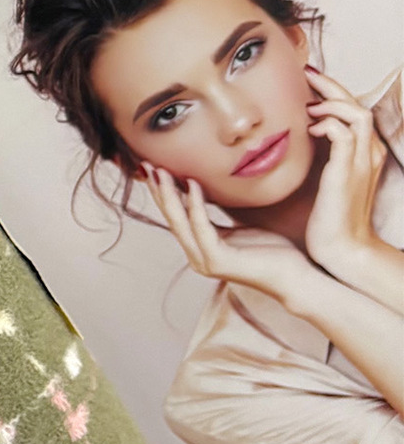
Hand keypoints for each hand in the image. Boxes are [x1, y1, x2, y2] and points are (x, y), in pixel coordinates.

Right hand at [144, 163, 322, 309]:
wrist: (297, 278)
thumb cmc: (274, 253)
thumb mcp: (241, 230)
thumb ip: (220, 220)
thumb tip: (212, 198)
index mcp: (201, 249)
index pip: (176, 218)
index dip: (163, 194)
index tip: (153, 170)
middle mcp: (197, 256)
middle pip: (171, 218)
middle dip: (158, 191)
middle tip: (146, 165)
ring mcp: (205, 260)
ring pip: (180, 222)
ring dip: (169, 194)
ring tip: (161, 171)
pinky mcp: (217, 261)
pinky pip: (201, 227)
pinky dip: (195, 205)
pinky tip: (193, 184)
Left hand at [303, 66, 387, 276]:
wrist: (343, 248)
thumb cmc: (329, 217)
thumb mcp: (324, 179)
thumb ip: (318, 157)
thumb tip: (293, 136)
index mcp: (363, 153)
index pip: (353, 110)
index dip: (332, 92)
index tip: (307, 81)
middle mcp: (367, 153)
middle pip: (357, 104)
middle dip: (331, 86)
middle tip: (305, 74)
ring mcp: (360, 162)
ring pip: (356, 113)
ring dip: (331, 101)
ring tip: (307, 102)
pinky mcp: (347, 172)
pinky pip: (343, 134)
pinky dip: (328, 123)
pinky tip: (310, 128)